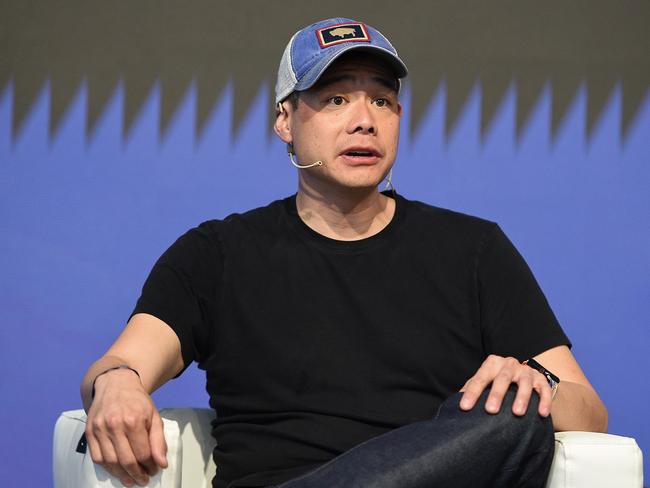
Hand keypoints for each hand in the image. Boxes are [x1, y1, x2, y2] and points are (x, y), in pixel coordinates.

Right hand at [85, 368, 167, 486]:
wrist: (116, 384)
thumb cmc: (137, 401)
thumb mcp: (154, 416)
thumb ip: (158, 441)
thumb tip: (161, 463)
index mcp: (134, 420)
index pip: (143, 453)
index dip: (150, 466)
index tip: (154, 471)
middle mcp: (115, 425)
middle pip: (126, 460)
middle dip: (137, 474)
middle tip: (143, 480)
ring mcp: (100, 429)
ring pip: (110, 462)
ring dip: (121, 475)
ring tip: (130, 480)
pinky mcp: (89, 431)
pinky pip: (96, 457)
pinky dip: (107, 468)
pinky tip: (116, 471)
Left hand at [459, 355, 552, 416]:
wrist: (520, 372)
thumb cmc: (496, 380)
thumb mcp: (484, 381)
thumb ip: (471, 389)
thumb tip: (455, 403)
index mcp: (492, 364)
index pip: (479, 379)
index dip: (472, 393)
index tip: (464, 407)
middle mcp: (509, 364)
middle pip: (502, 378)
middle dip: (496, 395)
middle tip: (490, 411)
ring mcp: (526, 371)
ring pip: (525, 382)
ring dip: (522, 397)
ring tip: (517, 413)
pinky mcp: (541, 379)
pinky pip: (544, 389)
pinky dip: (544, 400)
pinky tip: (542, 413)